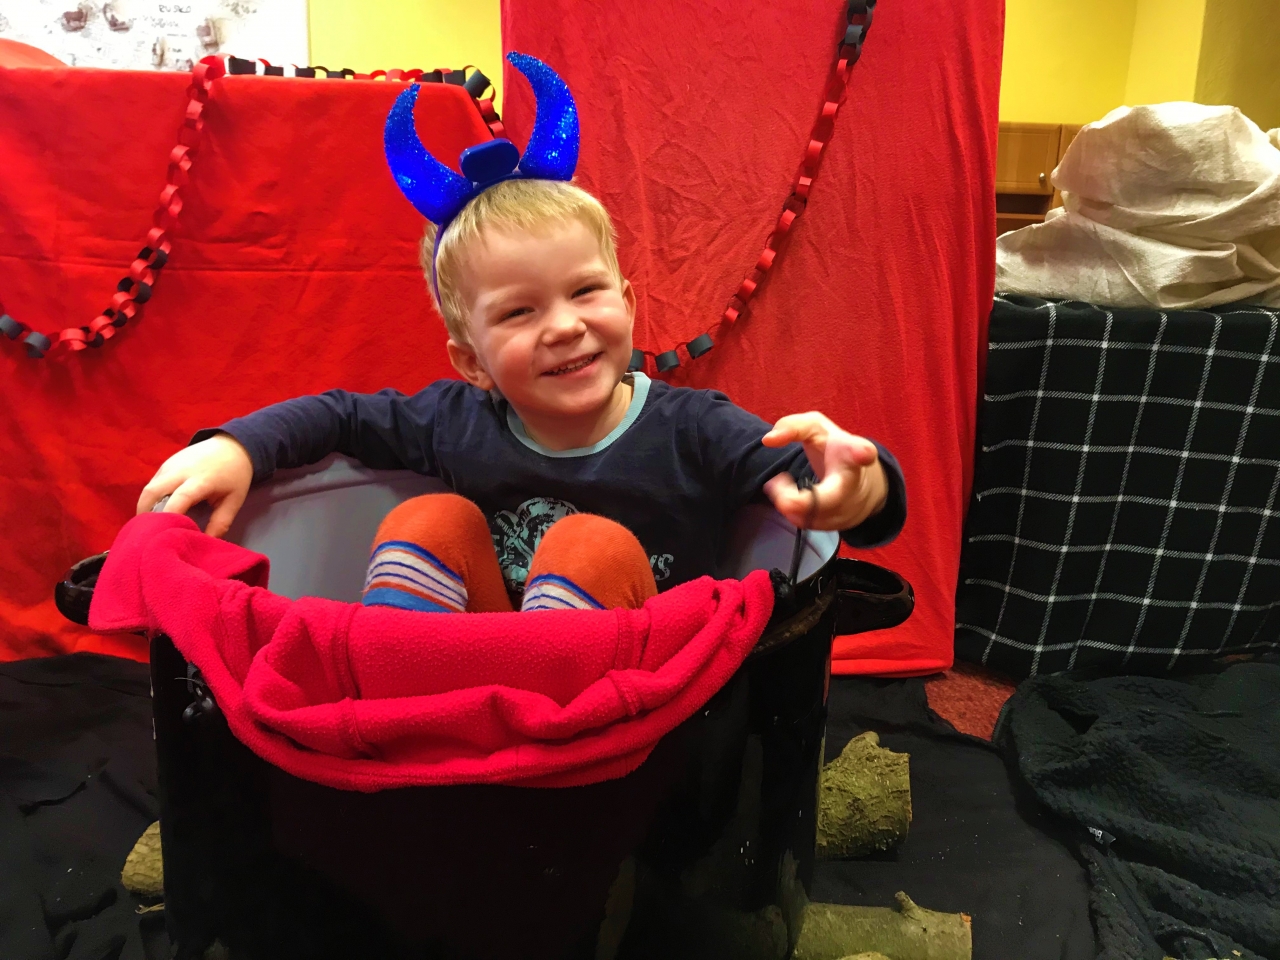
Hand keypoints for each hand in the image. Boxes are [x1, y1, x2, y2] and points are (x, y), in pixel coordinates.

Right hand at [136, 434, 253, 537]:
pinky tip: (156, 511)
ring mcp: (170, 465)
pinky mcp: (166, 463)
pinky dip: (150, 498)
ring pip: (149, 488)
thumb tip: (204, 543)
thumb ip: (220, 523)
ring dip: (145, 507)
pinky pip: (152, 483)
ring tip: (150, 526)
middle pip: (152, 492)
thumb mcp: (234, 501)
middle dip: (145, 514)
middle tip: (148, 534)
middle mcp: (181, 471)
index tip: (162, 535)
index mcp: (201, 481)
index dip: (167, 517)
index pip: (178, 499)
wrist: (232, 446)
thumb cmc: (234, 476)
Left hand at [761, 412, 887, 530]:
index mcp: (852, 453)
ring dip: (786, 501)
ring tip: (780, 483)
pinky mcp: (836, 525)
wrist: (859, 482)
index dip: (862, 453)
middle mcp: (853, 484)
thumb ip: (793, 427)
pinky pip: (805, 522)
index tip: (863, 453)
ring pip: (809, 516)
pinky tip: (788, 496)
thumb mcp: (816, 428)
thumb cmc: (833, 448)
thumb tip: (768, 440)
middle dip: (797, 500)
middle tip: (773, 485)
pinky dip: (790, 510)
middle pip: (828, 501)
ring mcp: (848, 509)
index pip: (862, 451)